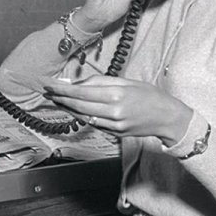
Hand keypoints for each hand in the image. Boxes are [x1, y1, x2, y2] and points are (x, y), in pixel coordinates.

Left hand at [44, 74, 190, 144]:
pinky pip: (94, 123)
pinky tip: (75, 110)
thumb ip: (102, 81)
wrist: (168, 117)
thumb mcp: (128, 81)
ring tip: (57, 100)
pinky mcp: (115, 133)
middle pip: (79, 106)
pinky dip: (82, 116)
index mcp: (117, 95)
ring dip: (68, 108)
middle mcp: (114, 112)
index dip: (63, 90)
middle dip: (61, 99)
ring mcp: (114, 125)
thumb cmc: (150, 95)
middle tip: (48, 93)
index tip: (50, 86)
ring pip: (83, 117)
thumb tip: (78, 83)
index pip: (82, 92)